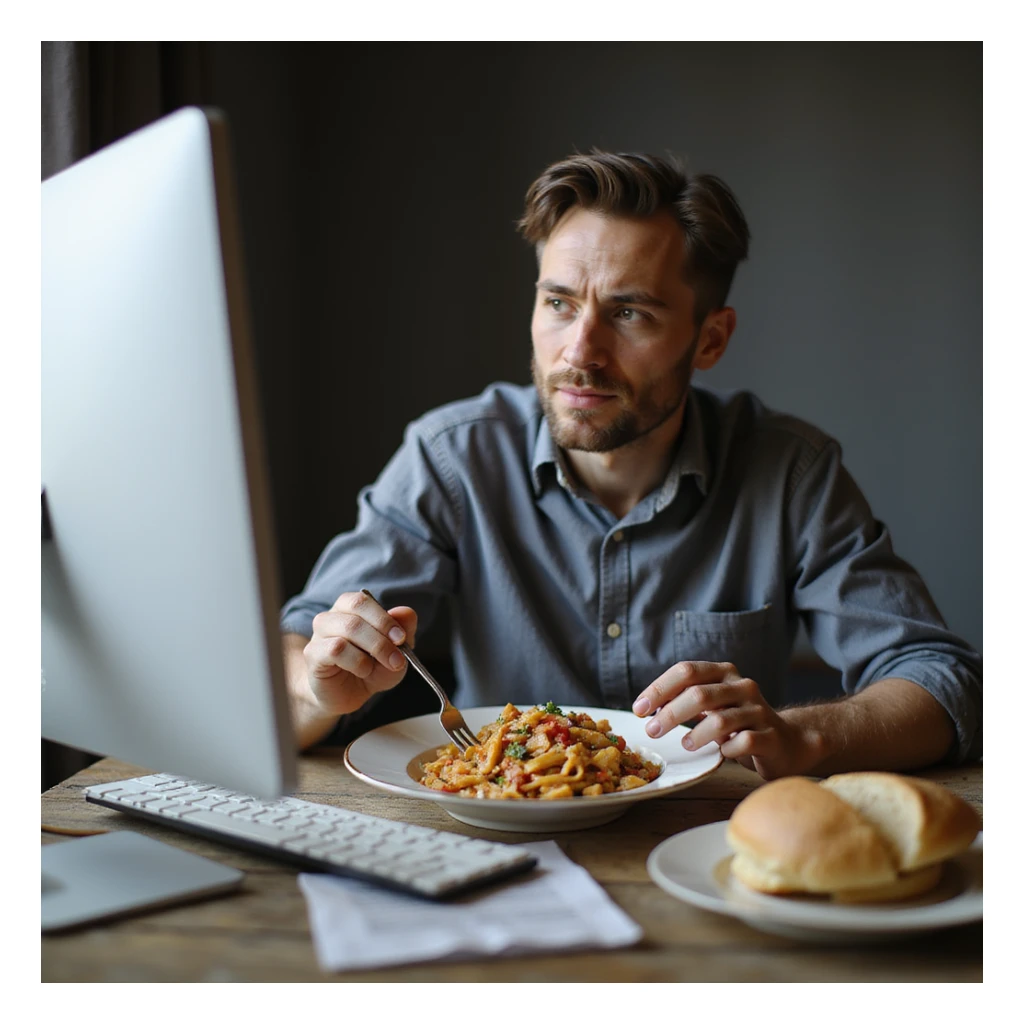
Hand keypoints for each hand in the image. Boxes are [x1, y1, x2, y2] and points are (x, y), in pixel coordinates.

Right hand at [303, 591, 417, 717]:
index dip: (384, 618)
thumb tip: (405, 612)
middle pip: (356, 608)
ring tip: (377, 667)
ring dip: (373, 649)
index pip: (363, 600)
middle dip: (382, 631)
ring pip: (348, 628)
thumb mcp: (396, 652)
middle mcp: (332, 616)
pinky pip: (335, 650)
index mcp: (350, 608)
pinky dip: (357, 662)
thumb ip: (404, 630)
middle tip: (397, 657)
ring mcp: (319, 634)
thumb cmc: (370, 669)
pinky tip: (362, 671)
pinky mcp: (313, 654)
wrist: (347, 696)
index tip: (401, 638)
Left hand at [632, 660, 818, 780]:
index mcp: (724, 673)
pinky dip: (727, 749)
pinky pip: (743, 742)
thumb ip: (685, 699)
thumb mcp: (712, 705)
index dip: (659, 688)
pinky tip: (722, 753)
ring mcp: (759, 711)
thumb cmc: (738, 723)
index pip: (687, 671)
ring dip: (696, 734)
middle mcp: (743, 686)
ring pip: (721, 719)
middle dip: (670, 713)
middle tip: (651, 731)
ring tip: (685, 744)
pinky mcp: (770, 736)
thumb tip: (648, 705)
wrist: (786, 741)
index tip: (639, 709)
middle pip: (699, 694)